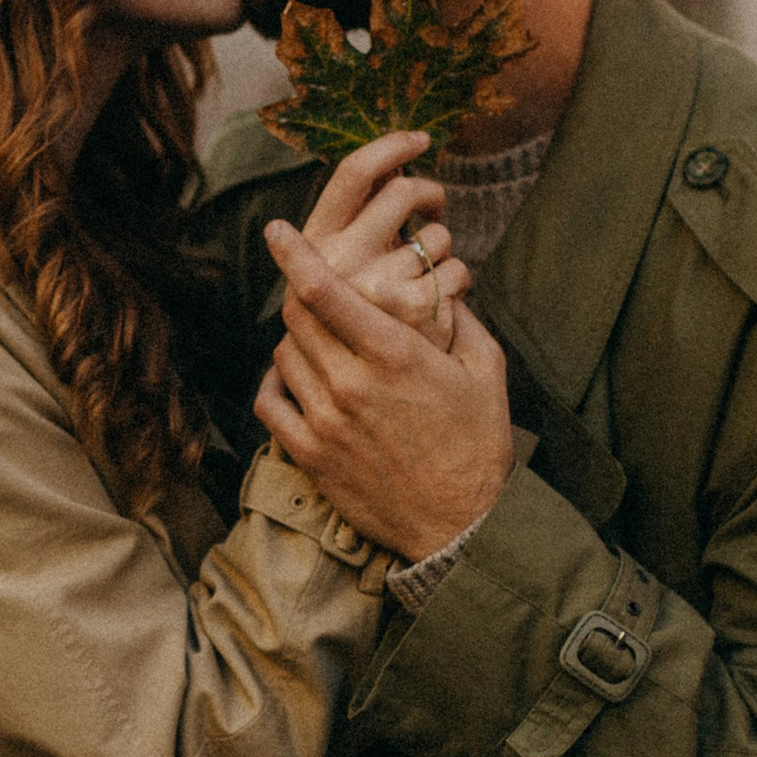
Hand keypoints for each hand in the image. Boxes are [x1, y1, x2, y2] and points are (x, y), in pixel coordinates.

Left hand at [254, 217, 513, 561]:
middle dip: (306, 297)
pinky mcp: (310, 454)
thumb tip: (440, 282)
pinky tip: (300, 381)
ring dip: (299, 341)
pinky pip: (270, 400)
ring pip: (284, 354)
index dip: (294, 254)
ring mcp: (325, 421)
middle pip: (297, 316)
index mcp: (394, 355)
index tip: (276, 230)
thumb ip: (461, 319)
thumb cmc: (478, 445)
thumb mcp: (486, 372)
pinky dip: (279, 383)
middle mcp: (351, 383)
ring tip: (328, 347)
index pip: (326, 292)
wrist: (461, 526)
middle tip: (323, 297)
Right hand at [298, 131, 471, 342]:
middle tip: (434, 206)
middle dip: (428, 194)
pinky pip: (457, 271)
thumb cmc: (357, 326)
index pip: (353, 173)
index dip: (389, 147)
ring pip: (437, 234)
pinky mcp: (414, 310)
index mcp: (316, 244)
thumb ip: (358, 228)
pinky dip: (456, 285)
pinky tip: (439, 308)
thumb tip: (391, 171)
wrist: (369, 398)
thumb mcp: (339, 272)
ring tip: (426, 279)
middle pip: (404, 191)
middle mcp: (340, 260)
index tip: (418, 140)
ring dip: (441, 250)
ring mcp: (377, 286)